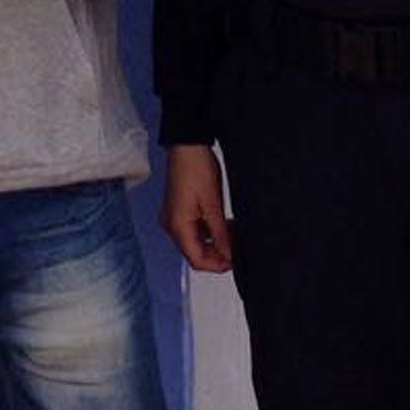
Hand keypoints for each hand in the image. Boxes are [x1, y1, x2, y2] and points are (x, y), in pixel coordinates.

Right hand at [162, 144, 234, 272]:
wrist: (187, 145)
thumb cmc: (196, 167)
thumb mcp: (213, 204)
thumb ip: (220, 233)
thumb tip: (228, 254)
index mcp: (177, 226)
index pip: (197, 260)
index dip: (218, 265)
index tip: (236, 260)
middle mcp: (171, 225)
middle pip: (195, 253)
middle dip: (218, 253)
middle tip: (238, 245)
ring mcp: (174, 217)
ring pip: (196, 242)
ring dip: (215, 242)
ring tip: (234, 232)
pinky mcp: (179, 210)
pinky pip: (194, 229)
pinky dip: (209, 231)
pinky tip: (224, 224)